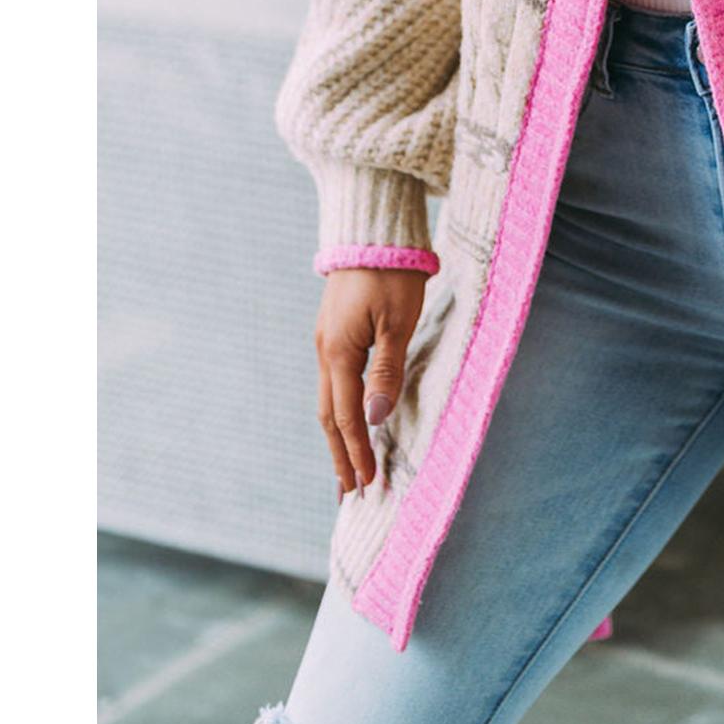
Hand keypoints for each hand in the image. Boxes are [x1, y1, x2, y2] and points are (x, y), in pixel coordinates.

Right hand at [314, 267, 428, 498]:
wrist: (372, 230)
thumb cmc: (391, 272)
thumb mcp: (398, 321)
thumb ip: (387, 370)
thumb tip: (374, 419)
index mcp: (339, 353)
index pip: (348, 417)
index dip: (358, 453)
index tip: (369, 485)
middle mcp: (325, 351)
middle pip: (331, 416)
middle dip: (341, 455)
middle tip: (350, 494)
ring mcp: (326, 340)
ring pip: (329, 399)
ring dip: (338, 435)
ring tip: (347, 466)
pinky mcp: (334, 330)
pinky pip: (334, 381)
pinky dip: (340, 409)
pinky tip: (350, 417)